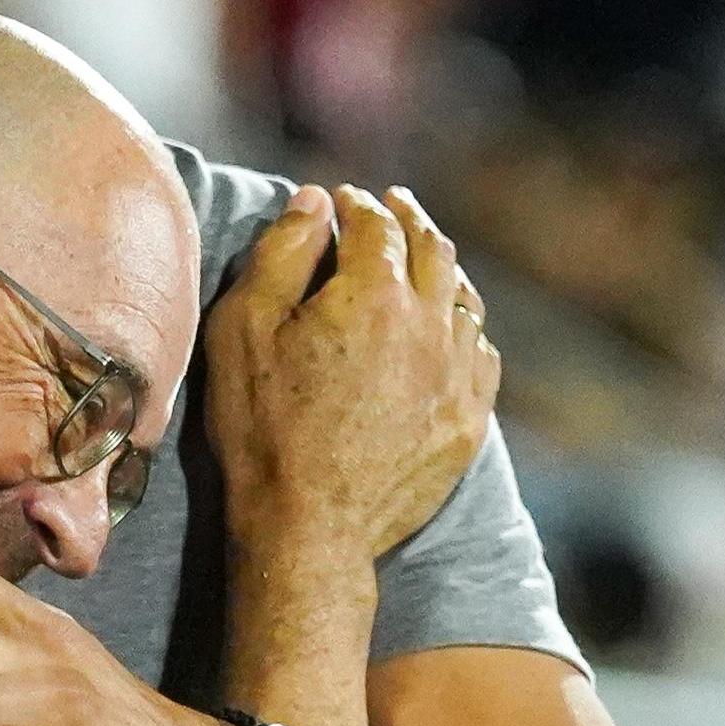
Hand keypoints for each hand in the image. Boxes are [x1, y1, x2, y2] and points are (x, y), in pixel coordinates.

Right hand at [203, 184, 498, 567]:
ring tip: (426, 257)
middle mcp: (429, 323)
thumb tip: (316, 200)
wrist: (310, 526)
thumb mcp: (244, 328)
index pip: (375, 225)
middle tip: (394, 205)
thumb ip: (281, 252)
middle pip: (432, 249)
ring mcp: (456, 375)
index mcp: (374, 292)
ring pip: (464, 298)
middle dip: (409, 219)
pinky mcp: (468, 420)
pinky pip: (480, 352)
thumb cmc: (262, 427)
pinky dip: (463, 325)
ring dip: (442, 267)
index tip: (343, 198)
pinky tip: (450, 326)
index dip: (357, 204)